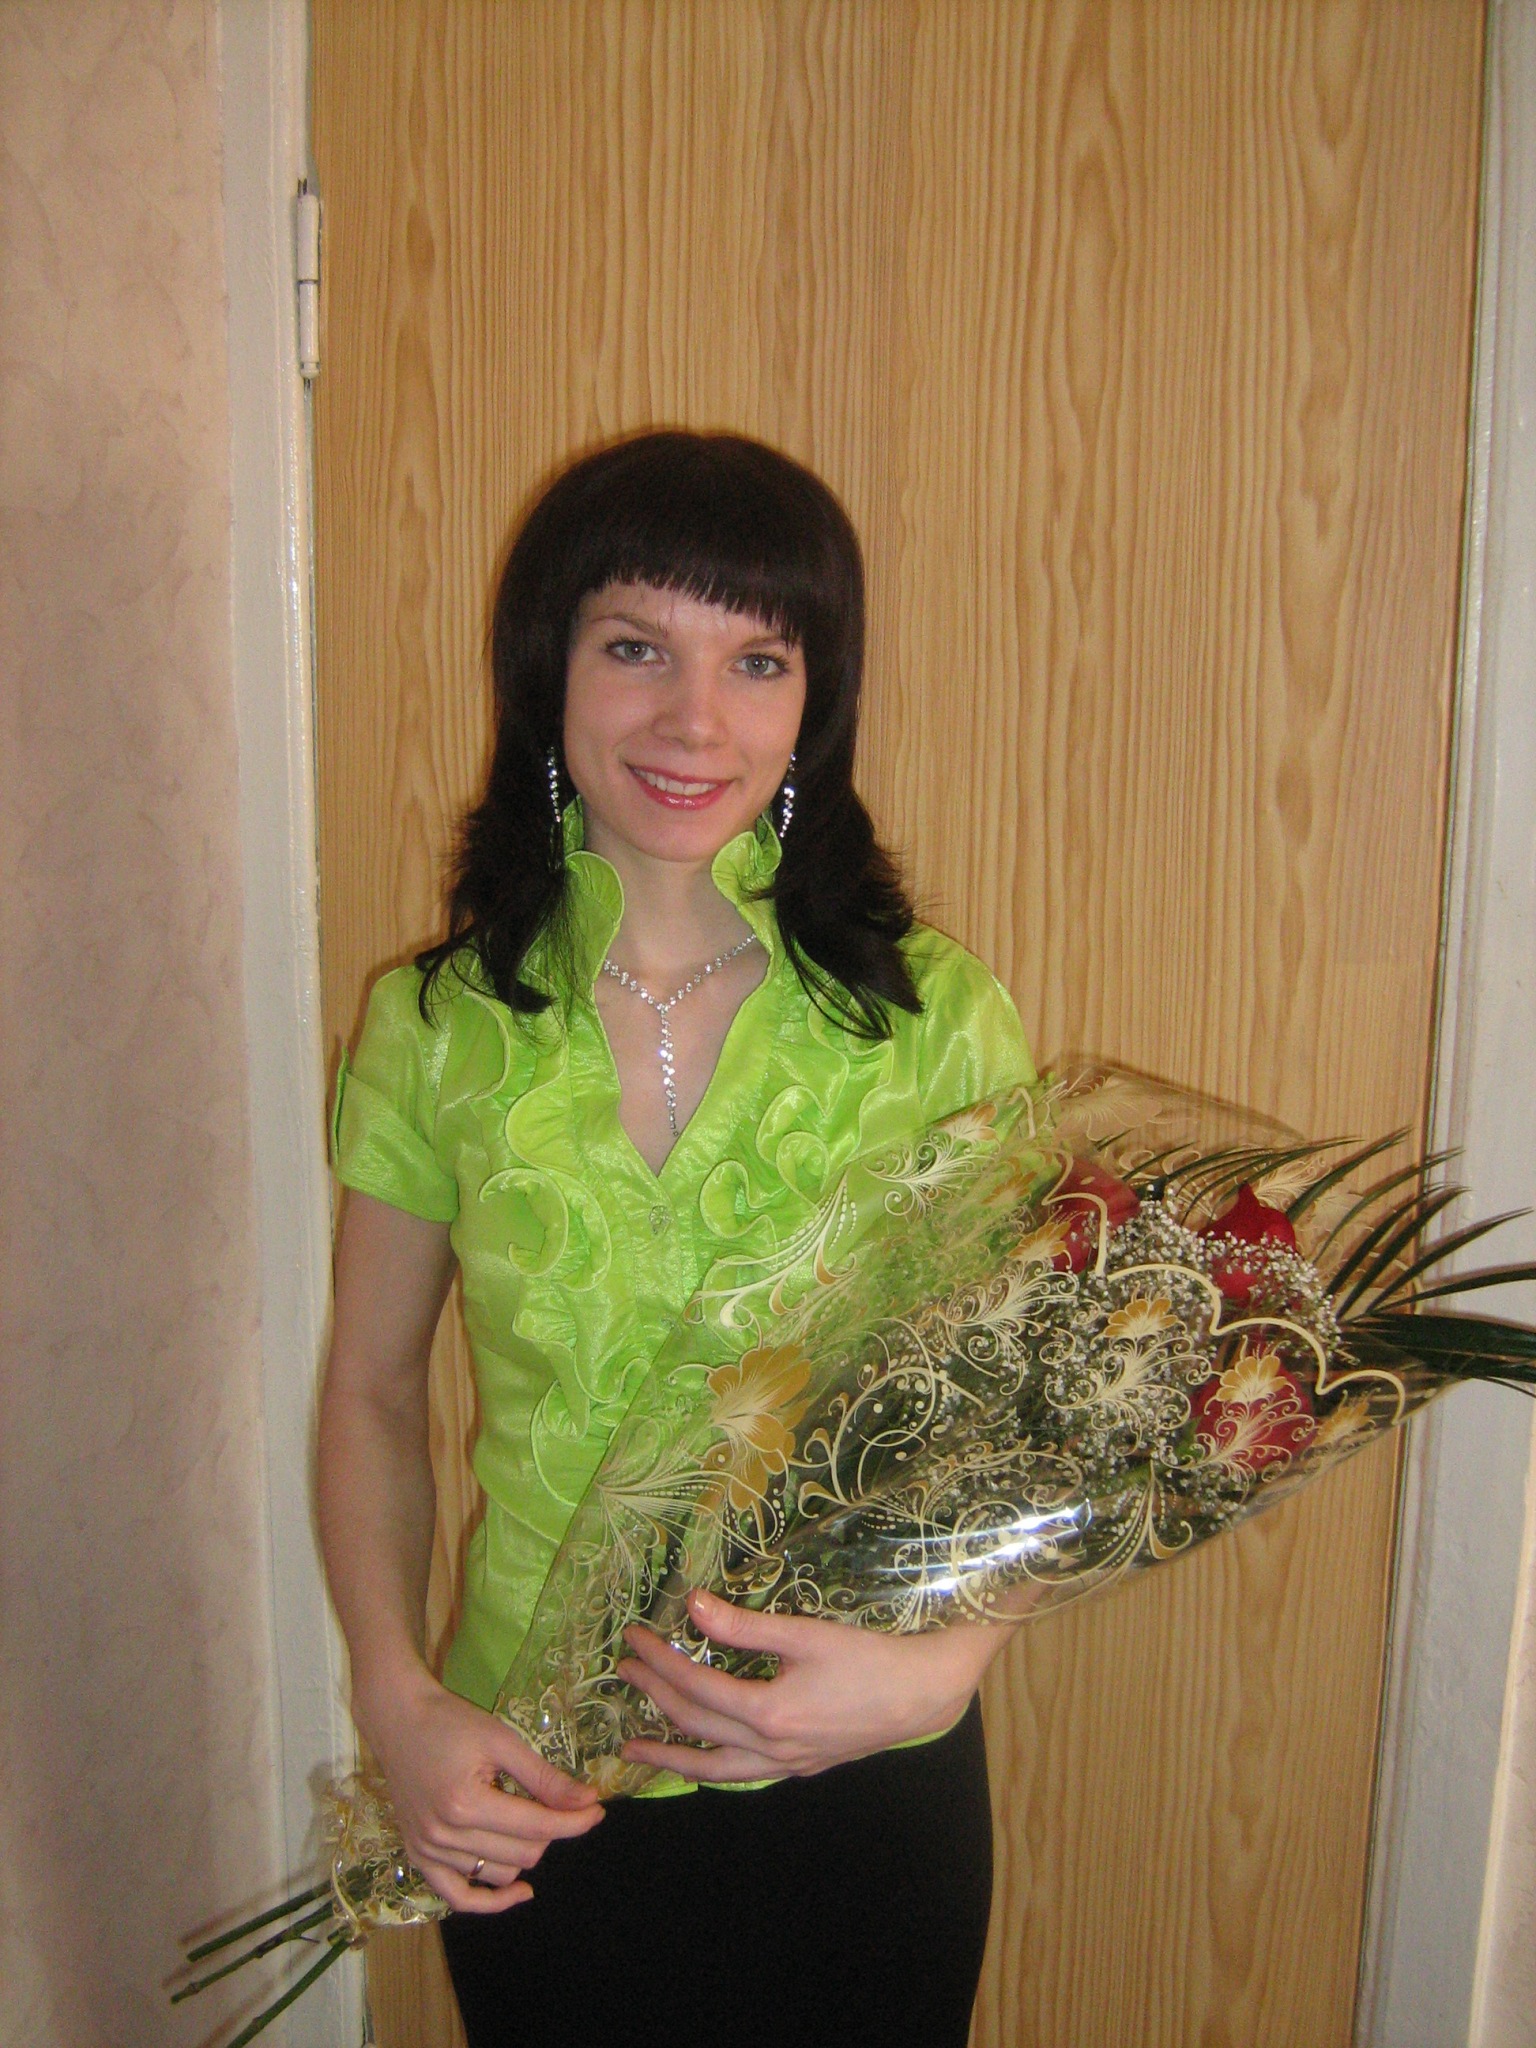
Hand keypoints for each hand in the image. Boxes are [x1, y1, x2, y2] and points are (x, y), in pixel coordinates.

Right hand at [360, 1666, 603, 1912]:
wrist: (398, 1721)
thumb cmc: (451, 1722)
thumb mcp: (502, 1741)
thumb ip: (545, 1777)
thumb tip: (589, 1801)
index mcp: (466, 1804)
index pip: (536, 1827)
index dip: (574, 1821)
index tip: (598, 1810)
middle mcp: (444, 1836)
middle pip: (523, 1855)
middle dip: (550, 1831)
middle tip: (557, 1802)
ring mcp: (427, 1852)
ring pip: (500, 1875)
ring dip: (523, 1853)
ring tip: (521, 1818)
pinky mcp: (418, 1859)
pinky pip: (459, 1897)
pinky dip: (490, 1900)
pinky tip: (520, 1891)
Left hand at [615, 1588, 1012, 1783]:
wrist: (922, 1694)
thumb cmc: (868, 1656)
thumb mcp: (804, 1634)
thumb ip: (745, 1625)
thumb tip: (693, 1604)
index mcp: (767, 1712)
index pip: (695, 1686)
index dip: (660, 1661)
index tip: (634, 1639)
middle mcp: (770, 1748)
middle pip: (696, 1726)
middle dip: (655, 1697)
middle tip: (625, 1672)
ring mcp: (786, 1764)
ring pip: (714, 1769)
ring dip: (671, 1756)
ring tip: (634, 1749)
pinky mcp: (802, 1767)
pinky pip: (742, 1775)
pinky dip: (712, 1769)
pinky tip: (702, 1761)